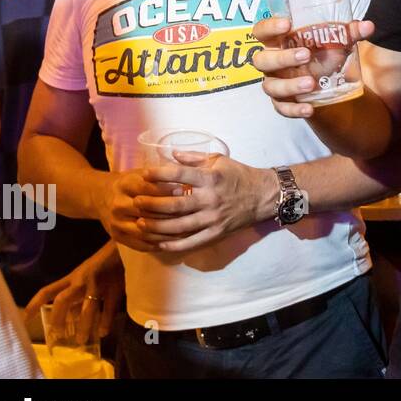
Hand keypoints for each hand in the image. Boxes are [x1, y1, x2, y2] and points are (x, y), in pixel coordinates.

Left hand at [25, 241, 122, 344]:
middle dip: (58, 317)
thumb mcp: (85, 277)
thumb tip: (70, 315)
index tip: (24, 319)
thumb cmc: (102, 263)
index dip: (34, 305)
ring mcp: (98, 285)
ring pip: (87, 307)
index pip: (48, 291)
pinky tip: (102, 332)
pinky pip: (109, 307)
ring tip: (80, 340)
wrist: (123, 246)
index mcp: (72, 278)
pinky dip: (105, 321)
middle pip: (64, 300)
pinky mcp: (115, 287)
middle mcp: (81, 281)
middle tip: (57, 333)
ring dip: (83, 325)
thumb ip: (77, 294)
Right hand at [95, 170, 183, 251]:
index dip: (167, 190)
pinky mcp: (117, 236)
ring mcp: (116, 223)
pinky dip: (158, 244)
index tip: (185, 190)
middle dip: (171, 214)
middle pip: (148, 211)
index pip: (148, 188)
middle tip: (192, 214)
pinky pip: (140, 244)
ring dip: (167, 233)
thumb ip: (161, 175)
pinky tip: (174, 243)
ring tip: (188, 231)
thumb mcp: (141, 173)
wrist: (101, 196)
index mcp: (125, 184)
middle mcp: (118, 204)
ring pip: (146, 231)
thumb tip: (186, 180)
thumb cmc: (130, 183)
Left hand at [131, 153, 274, 253]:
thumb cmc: (239, 175)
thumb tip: (172, 154)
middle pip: (174, 204)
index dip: (160, 174)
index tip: (144, 174)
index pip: (180, 174)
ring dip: (157, 226)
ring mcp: (213, 218)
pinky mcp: (216, 233)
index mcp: (210, 178)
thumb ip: (195, 157)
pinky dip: (174, 245)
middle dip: (151, 204)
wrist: (264, 196)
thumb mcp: (220, 160)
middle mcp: (210, 199)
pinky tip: (159, 243)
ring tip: (140, 223)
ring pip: (179, 226)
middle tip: (136, 203)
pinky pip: (192, 242)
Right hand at [252, 15, 375, 118]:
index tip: (287, 24)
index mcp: (278, 42)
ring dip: (289, 85)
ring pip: (270, 86)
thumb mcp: (335, 41)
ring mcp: (274, 83)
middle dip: (282, 58)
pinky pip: (282, 108)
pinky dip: (294, 109)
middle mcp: (271, 62)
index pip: (261, 31)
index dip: (269, 27)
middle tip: (305, 55)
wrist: (325, 79)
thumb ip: (349, 33)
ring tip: (310, 84)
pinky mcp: (282, 102)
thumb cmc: (321, 53)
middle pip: (262, 60)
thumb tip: (368, 26)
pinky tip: (309, 108)